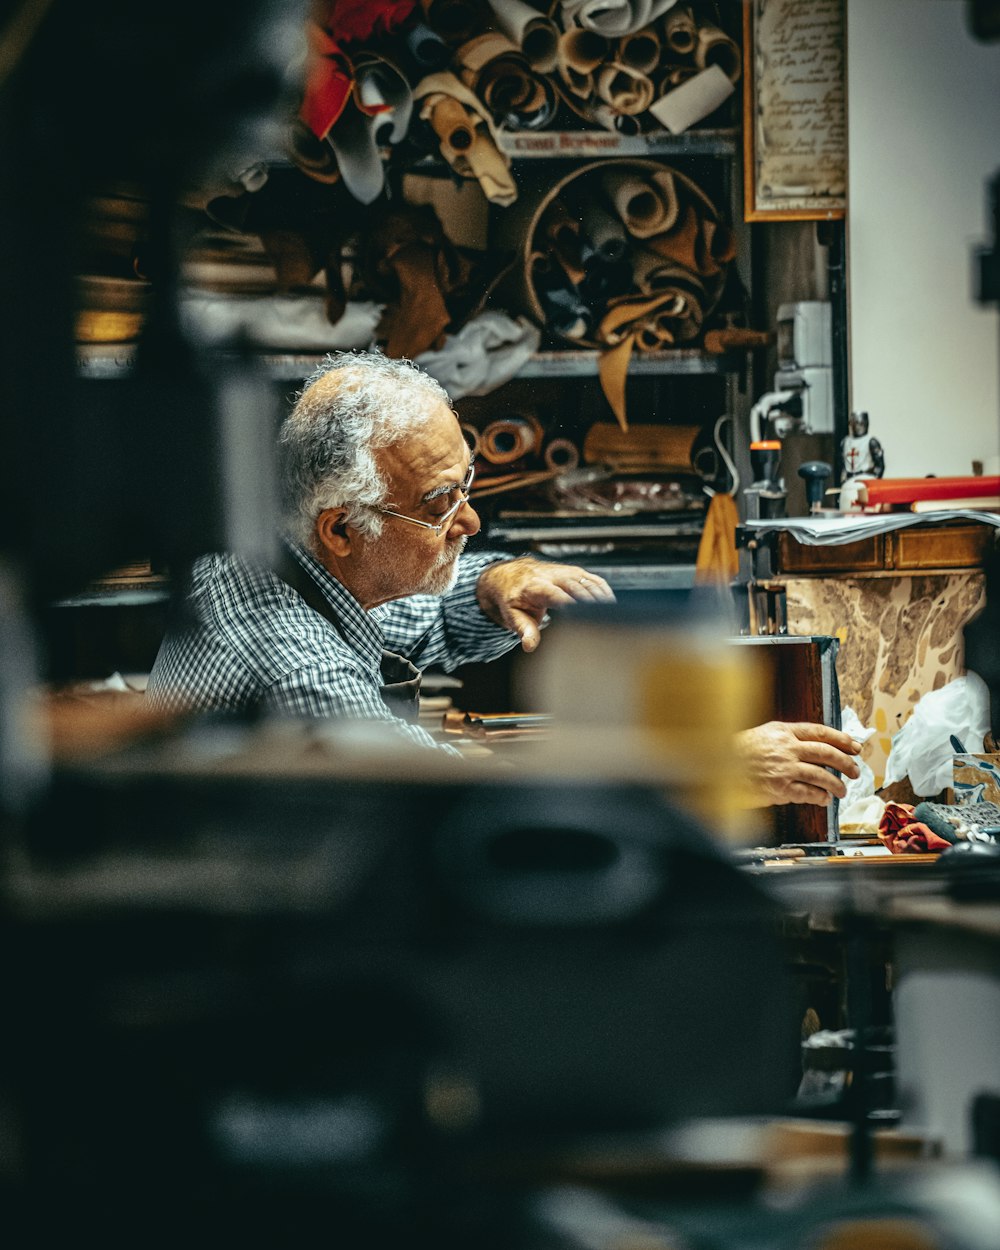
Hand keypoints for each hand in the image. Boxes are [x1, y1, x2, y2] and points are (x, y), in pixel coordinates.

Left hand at [476, 557, 614, 651]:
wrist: (511, 575)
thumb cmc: (513, 597)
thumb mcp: (513, 615)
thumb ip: (524, 630)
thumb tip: (530, 645)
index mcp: (535, 586)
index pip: (557, 595)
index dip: (571, 605)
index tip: (584, 618)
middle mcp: (551, 576)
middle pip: (577, 587)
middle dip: (592, 603)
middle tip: (604, 622)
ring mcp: (564, 572)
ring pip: (588, 582)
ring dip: (602, 598)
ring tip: (613, 615)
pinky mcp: (574, 572)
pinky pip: (593, 579)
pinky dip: (604, 591)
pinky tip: (611, 604)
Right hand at [735, 720, 861, 807]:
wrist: (718, 766)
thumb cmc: (740, 751)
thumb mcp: (765, 734)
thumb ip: (789, 738)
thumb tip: (814, 749)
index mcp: (784, 731)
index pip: (821, 733)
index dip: (842, 739)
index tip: (855, 747)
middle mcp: (787, 748)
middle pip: (827, 753)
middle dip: (846, 763)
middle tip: (855, 771)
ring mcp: (784, 768)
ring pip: (822, 776)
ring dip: (837, 785)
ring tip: (842, 791)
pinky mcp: (780, 788)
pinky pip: (809, 793)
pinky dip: (820, 798)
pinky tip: (823, 800)